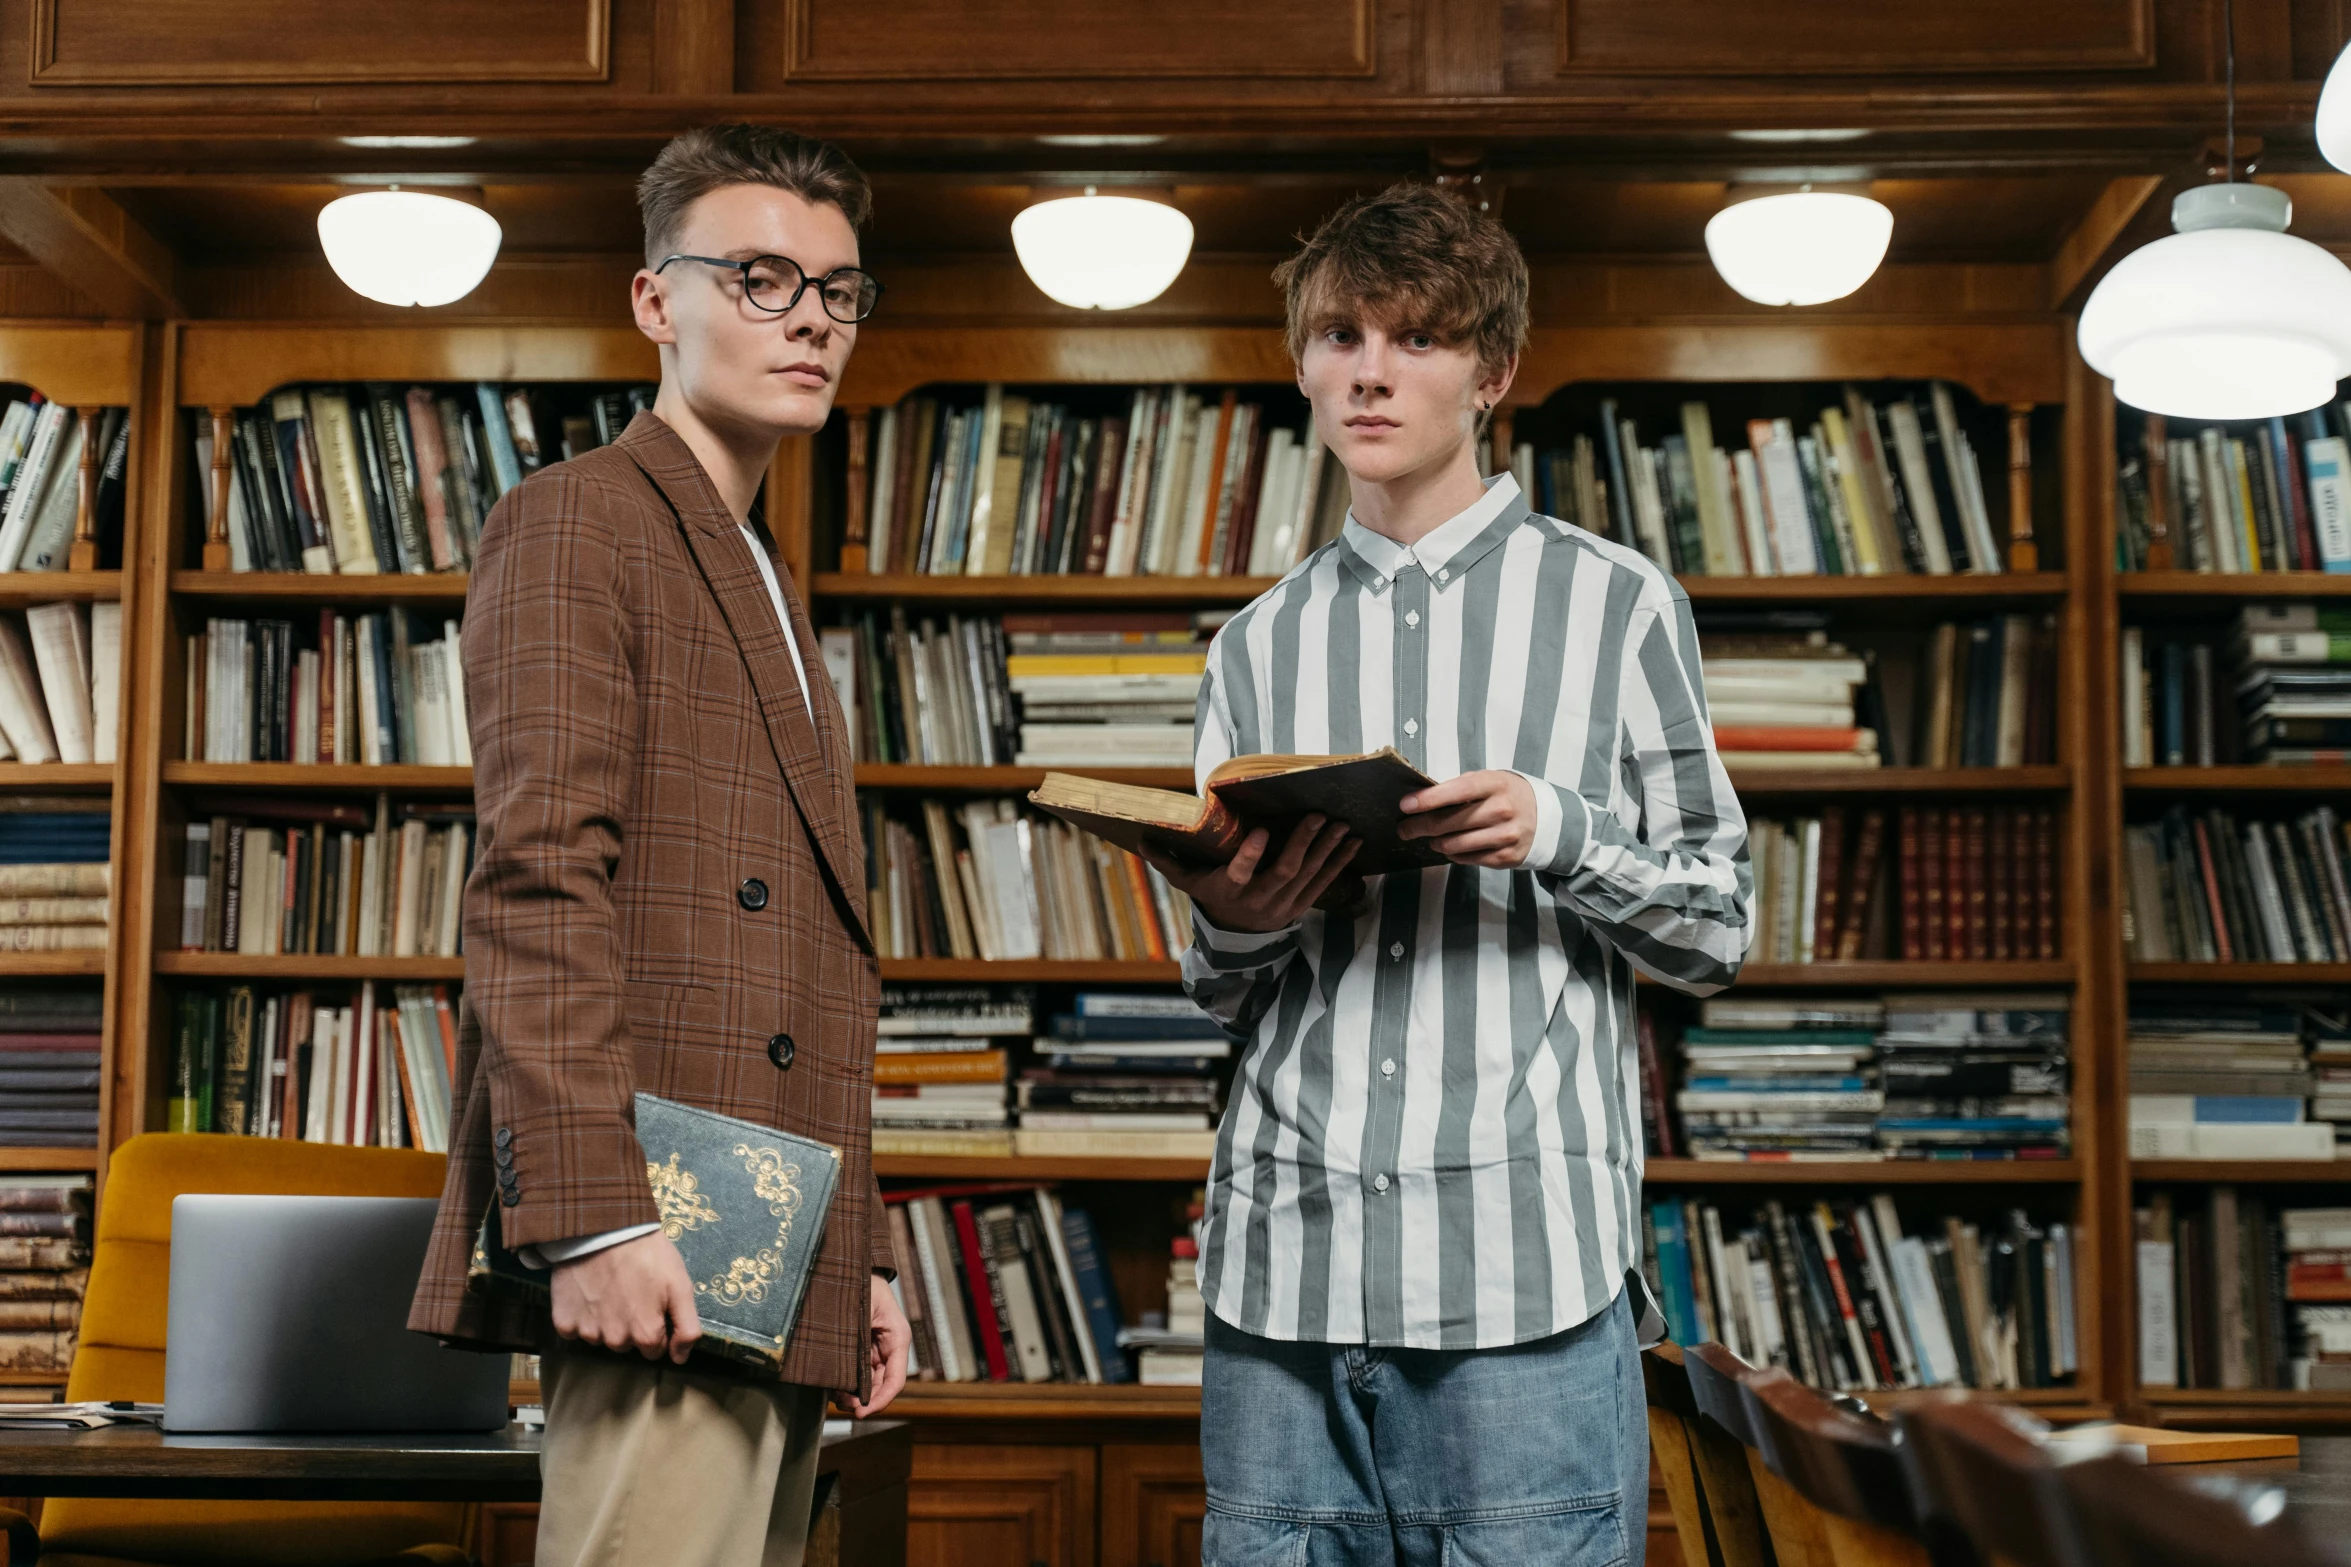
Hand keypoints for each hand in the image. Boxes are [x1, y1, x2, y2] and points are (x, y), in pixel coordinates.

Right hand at [549, 1231, 701, 1363]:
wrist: (603, 1228)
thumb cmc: (647, 1254)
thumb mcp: (680, 1285)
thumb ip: (686, 1327)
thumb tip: (680, 1358)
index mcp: (646, 1334)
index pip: (654, 1349)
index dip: (656, 1326)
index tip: (652, 1303)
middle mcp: (616, 1341)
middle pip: (627, 1344)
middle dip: (631, 1324)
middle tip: (631, 1291)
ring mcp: (588, 1332)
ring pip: (601, 1338)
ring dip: (606, 1320)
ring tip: (610, 1288)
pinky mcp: (564, 1322)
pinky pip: (575, 1330)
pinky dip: (582, 1316)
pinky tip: (588, 1293)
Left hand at [849, 1274, 909, 1416]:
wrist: (855, 1266)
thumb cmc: (863, 1283)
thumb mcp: (861, 1311)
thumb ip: (857, 1341)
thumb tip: (846, 1375)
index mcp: (898, 1338)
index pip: (895, 1380)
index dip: (881, 1400)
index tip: (862, 1412)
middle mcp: (889, 1347)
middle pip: (881, 1385)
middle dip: (864, 1400)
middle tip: (844, 1407)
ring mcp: (876, 1349)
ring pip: (869, 1382)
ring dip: (854, 1394)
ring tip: (836, 1399)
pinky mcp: (862, 1349)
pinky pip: (858, 1372)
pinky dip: (847, 1383)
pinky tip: (833, 1387)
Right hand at [1141, 814, 1358, 933]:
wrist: (1235, 933)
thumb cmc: (1211, 894)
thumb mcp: (1187, 880)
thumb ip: (1166, 859)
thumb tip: (1140, 838)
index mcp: (1230, 890)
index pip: (1239, 873)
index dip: (1250, 855)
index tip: (1260, 831)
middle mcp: (1258, 899)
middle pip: (1284, 870)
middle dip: (1302, 843)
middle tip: (1317, 816)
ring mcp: (1283, 904)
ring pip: (1308, 875)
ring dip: (1327, 849)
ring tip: (1342, 825)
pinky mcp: (1300, 905)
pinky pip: (1323, 883)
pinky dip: (1339, 863)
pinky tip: (1352, 843)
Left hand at [1397, 770, 1539, 868]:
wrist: (1544, 817)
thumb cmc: (1506, 794)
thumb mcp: (1489, 781)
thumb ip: (1461, 788)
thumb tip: (1422, 799)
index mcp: (1494, 785)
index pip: (1456, 792)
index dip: (1428, 799)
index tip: (1405, 805)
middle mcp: (1501, 810)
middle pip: (1449, 823)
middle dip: (1419, 826)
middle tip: (1403, 829)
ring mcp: (1505, 836)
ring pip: (1455, 845)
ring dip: (1436, 843)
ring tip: (1431, 838)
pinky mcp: (1505, 857)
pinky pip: (1467, 859)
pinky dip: (1454, 854)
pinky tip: (1452, 847)